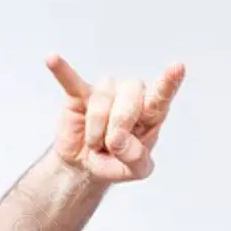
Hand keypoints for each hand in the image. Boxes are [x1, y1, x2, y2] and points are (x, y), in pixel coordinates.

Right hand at [45, 54, 185, 182]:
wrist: (86, 167)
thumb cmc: (117, 162)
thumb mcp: (136, 171)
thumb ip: (137, 159)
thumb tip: (120, 140)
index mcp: (151, 113)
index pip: (162, 95)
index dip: (169, 82)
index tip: (178, 67)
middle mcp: (131, 96)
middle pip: (131, 94)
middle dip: (120, 123)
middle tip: (112, 145)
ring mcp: (105, 92)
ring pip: (102, 98)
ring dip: (97, 127)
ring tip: (95, 143)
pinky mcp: (78, 94)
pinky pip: (70, 80)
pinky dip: (62, 71)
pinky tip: (52, 59)